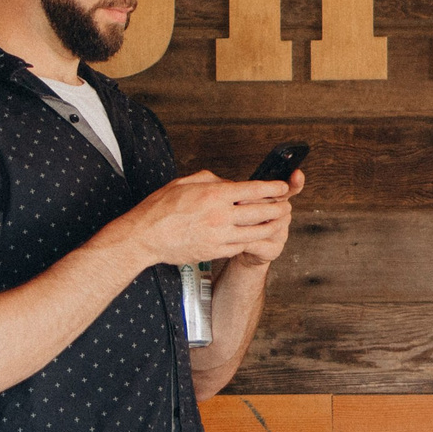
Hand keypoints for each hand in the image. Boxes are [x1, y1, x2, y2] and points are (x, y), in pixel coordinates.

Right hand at [115, 171, 293, 266]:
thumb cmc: (161, 208)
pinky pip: (241, 245)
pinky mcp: (216, 251)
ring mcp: (219, 235)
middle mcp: (220, 215)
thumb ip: (212, 180)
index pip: (254, 189)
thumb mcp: (186, 182)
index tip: (283, 187)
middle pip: (261, 211)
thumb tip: (230, 183)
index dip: (273, 188)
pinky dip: (252, 239)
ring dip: (272, 226)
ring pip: (256, 231)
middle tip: (287, 205)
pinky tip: (256, 235)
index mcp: (214, 194)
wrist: (145, 237)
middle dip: (279, 208)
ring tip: (279, 222)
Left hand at [229, 169, 303, 266]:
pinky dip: (244, 239)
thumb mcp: (241, 202)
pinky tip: (233, 237)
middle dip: (256, 202)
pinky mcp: (273, 249)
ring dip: (249, 222)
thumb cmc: (239, 221)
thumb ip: (243, 191)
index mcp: (278, 200)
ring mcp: (281, 233)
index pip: (291, 189)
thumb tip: (230, 182)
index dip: (295, 182)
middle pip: (276, 205)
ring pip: (269, 224)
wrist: (239, 248)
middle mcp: (283, 216)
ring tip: (233, 221)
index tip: (296, 173)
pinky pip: (259, 242)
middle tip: (238, 201)